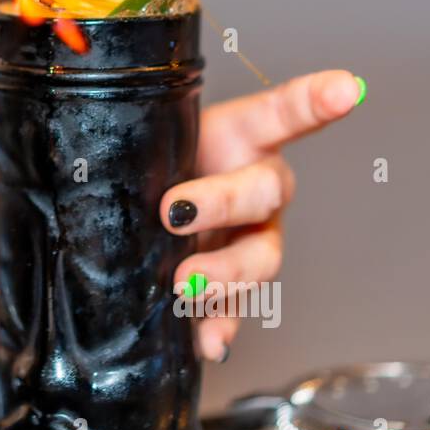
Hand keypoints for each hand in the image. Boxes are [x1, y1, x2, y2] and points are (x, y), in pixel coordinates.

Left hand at [160, 70, 363, 361]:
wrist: (134, 210)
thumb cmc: (145, 163)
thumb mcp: (142, 141)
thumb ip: (133, 141)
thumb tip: (81, 156)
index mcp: (240, 138)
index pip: (283, 113)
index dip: (315, 100)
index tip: (348, 88)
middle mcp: (257, 187)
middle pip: (263, 191)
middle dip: (221, 202)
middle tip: (174, 212)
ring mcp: (251, 238)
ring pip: (260, 256)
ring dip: (225, 273)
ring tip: (185, 285)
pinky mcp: (232, 286)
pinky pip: (236, 310)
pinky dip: (221, 326)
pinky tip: (209, 342)